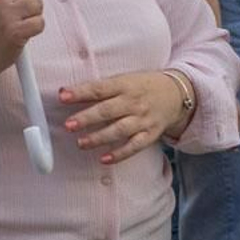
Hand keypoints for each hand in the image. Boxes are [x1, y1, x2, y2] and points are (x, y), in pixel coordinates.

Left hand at [58, 71, 186, 164]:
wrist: (176, 94)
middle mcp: (134, 102)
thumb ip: (98, 88)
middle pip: (108, 111)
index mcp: (125, 84)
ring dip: (99, 138)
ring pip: (120, 130)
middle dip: (87, 118)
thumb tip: (65, 92)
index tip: (63, 96)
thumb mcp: (124, 80)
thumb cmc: (143, 86)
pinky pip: (134, 146)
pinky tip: (104, 159)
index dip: (80, 92)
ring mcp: (143, 119)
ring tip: (81, 143)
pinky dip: (120, 154)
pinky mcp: (150, 134)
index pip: (100, 88)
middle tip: (68, 125)